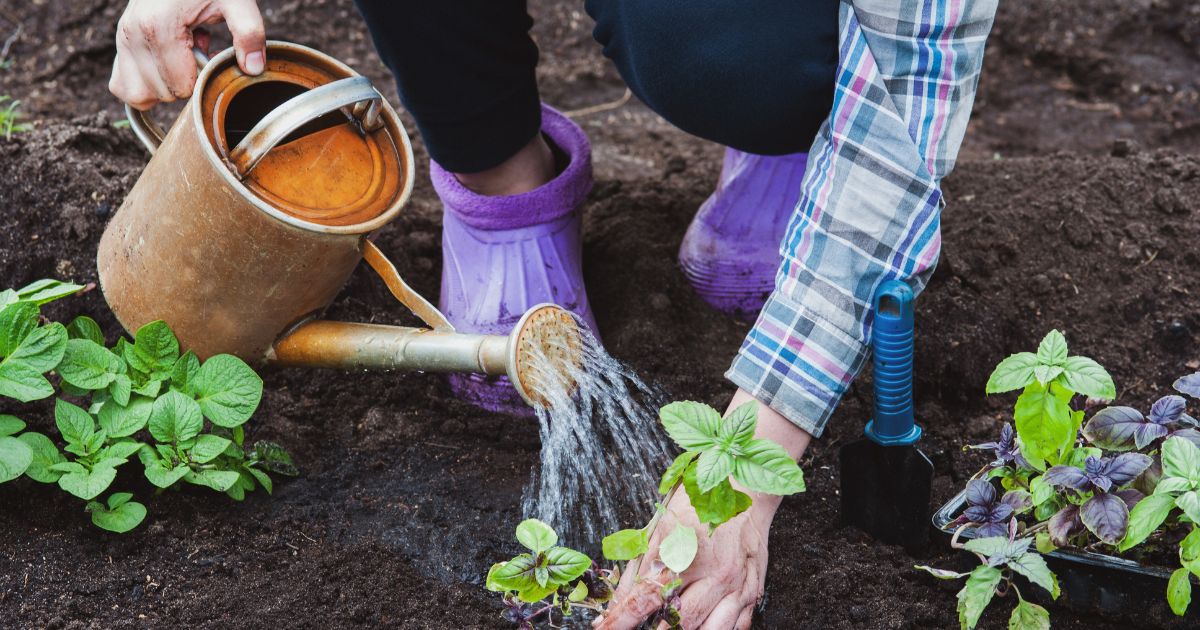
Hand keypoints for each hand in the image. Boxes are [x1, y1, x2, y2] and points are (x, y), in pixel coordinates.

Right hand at [109, 0, 265, 109]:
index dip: (201, 79)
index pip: (180, 86)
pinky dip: (145, 83)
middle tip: (197, 51)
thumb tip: (253, 69)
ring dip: (165, 84)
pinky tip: (165, 62)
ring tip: (182, 55)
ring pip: (138, 94)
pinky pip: (122, 84)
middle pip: (162, 94)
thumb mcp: (236, 2)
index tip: (210, 53)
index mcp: (159, 27)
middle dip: (185, 81)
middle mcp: (133, 35)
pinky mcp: (120, 41)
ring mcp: (122, 38)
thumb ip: (249, 33)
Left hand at [595, 390, 811, 629]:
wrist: (747, 489)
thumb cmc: (700, 501)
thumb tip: (618, 598)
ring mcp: (737, 584)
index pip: (647, 597)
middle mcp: (715, 571)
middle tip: (640, 628)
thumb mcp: (661, 524)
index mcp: (686, 550)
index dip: (622, 619)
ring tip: (667, 629)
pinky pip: (736, 627)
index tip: (606, 628)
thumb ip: (639, 564)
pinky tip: (701, 626)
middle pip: (680, 622)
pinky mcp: (753, 590)